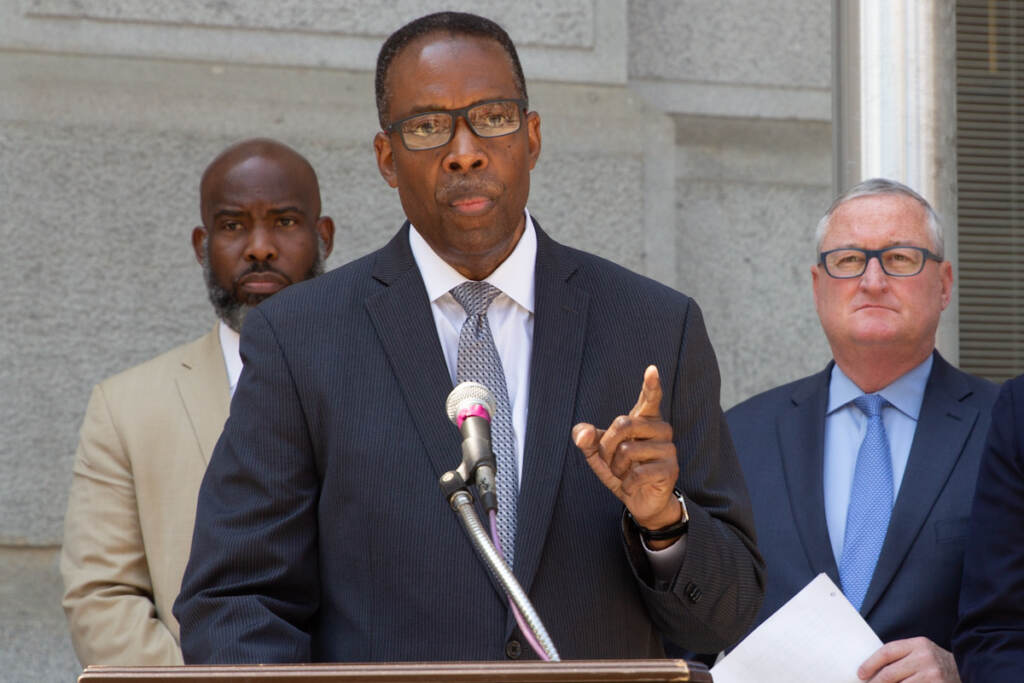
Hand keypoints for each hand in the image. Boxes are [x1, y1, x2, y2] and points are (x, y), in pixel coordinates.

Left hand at [572, 365, 680, 547]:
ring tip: (625, 474)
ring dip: (616, 468)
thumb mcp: (599, 454)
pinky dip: (626, 483)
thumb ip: (586, 438)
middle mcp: (660, 429)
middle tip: (610, 461)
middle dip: (606, 446)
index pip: (649, 399)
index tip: (651, 369)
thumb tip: (582, 434)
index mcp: (645, 420)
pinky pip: (636, 472)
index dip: (651, 385)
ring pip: (627, 450)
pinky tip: (632, 485)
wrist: (641, 502)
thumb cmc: (622, 470)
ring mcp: (668, 449)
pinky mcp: (670, 469)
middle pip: (623, 424)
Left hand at [858, 637, 959, 681]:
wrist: (965, 670)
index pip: (886, 652)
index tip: (860, 674)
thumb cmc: (934, 662)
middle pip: (890, 673)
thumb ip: (900, 656)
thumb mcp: (919, 652)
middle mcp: (925, 658)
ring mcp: (933, 675)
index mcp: (918, 644)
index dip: (870, 664)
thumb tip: (870, 670)